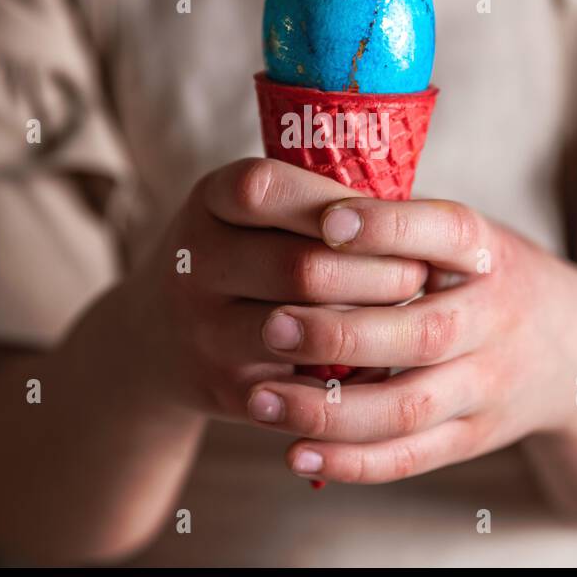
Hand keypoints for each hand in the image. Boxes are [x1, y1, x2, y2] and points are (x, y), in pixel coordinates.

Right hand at [119, 158, 428, 420]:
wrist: (155, 339)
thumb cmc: (242, 256)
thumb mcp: (254, 214)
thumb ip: (317, 203)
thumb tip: (419, 217)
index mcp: (209, 201)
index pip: (267, 190)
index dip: (332, 204)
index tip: (384, 218)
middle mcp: (194, 262)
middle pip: (300, 267)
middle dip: (377, 272)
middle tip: (422, 275)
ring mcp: (202, 329)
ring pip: (303, 330)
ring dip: (369, 325)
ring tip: (408, 317)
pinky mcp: (221, 386)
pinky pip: (299, 385)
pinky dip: (347, 375)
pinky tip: (379, 362)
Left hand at [240, 196, 576, 483]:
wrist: (575, 350)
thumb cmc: (479, 277)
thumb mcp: (460, 237)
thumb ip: (395, 227)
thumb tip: (289, 205)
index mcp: (485, 251)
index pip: (442, 233)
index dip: (386, 228)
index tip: (324, 221)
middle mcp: (494, 318)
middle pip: (422, 334)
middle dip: (340, 334)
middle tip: (270, 325)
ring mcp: (488, 384)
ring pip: (408, 408)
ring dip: (329, 411)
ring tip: (260, 399)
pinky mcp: (473, 436)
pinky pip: (411, 457)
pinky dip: (352, 462)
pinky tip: (296, 454)